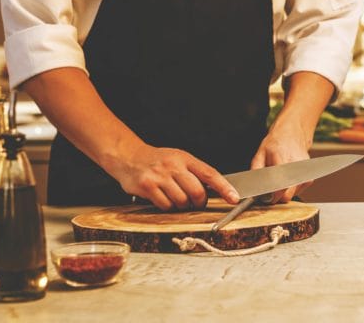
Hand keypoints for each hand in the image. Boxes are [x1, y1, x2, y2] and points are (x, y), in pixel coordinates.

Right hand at [104, 144, 239, 210]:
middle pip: (197, 192)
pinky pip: (166, 206)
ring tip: (175, 197)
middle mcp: (173, 166)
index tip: (234, 197)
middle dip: (199, 202)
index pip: (209, 174)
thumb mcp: (179, 159)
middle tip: (196, 202)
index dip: (224, 187)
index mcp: (185, 158)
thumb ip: (195, 172)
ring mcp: (160, 176)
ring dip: (182, 205)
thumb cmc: (158, 160)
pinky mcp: (148, 187)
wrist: (129, 157)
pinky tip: (163, 198)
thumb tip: (216, 189)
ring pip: (181, 202)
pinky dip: (167, 207)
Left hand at [251, 120, 311, 203]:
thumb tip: (254, 187)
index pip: (280, 185)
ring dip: (284, 192)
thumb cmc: (275, 143)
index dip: (272, 195)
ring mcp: (305, 172)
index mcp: (282, 158)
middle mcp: (296, 165)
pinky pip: (298, 191)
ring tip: (279, 178)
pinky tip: (287, 178)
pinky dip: (291, 189)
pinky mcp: (309, 177)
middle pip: (287, 194)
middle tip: (270, 191)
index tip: (266, 197)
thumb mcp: (260, 152)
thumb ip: (256, 169)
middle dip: (277, 196)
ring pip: (292, 194)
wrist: (292, 134)